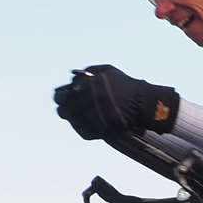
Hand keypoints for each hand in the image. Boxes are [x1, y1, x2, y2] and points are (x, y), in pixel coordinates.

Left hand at [53, 65, 179, 139]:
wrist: (143, 103)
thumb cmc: (126, 85)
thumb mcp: (106, 70)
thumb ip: (87, 72)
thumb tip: (72, 78)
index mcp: (82, 86)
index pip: (59, 96)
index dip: (63, 97)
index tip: (69, 98)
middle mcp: (82, 102)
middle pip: (62, 111)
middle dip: (68, 109)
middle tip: (76, 108)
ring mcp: (88, 118)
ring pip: (73, 123)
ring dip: (78, 118)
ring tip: (90, 114)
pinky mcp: (96, 131)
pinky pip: (83, 131)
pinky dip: (86, 127)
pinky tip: (94, 121)